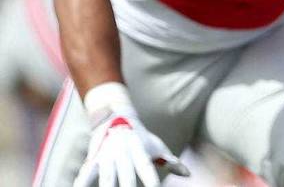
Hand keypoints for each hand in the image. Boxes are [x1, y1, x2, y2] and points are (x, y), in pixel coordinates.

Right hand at [73, 108, 188, 186]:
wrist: (115, 117)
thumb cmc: (140, 137)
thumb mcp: (156, 145)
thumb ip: (170, 161)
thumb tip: (187, 174)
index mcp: (140, 151)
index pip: (146, 169)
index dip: (151, 181)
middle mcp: (123, 154)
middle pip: (126, 176)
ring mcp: (107, 156)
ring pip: (106, 178)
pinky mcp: (93, 159)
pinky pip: (86, 174)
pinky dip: (81, 183)